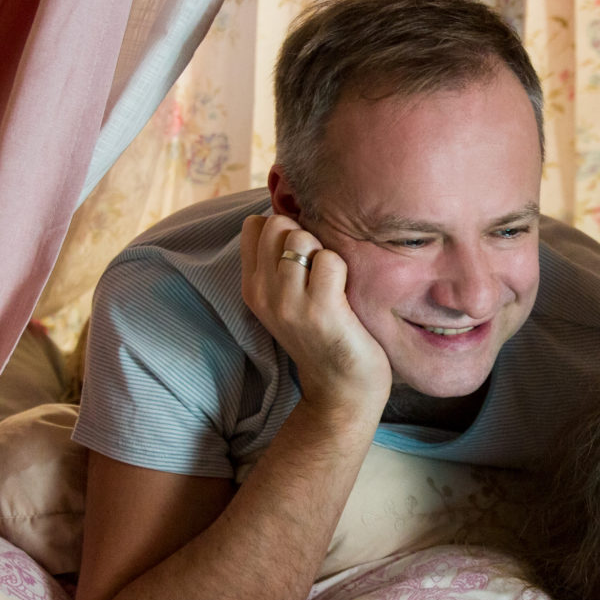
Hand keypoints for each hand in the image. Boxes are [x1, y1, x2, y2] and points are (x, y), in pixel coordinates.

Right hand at [239, 212, 391, 425]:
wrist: (342, 389)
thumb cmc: (325, 334)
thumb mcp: (288, 298)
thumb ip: (280, 260)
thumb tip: (289, 210)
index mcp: (253, 287)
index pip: (255, 225)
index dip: (285, 228)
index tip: (304, 255)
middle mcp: (264, 293)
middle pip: (277, 223)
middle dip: (305, 235)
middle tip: (321, 268)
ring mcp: (289, 302)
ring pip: (301, 237)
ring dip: (325, 251)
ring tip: (333, 283)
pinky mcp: (319, 310)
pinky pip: (330, 259)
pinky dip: (344, 268)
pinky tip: (346, 294)